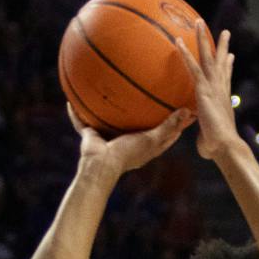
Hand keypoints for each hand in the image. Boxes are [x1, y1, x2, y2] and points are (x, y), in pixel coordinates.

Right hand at [69, 103, 190, 179]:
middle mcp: (126, 142)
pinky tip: (70, 101)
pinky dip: (75, 114)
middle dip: (142, 113)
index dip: (174, 123)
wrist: (101, 166)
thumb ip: (169, 126)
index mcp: (143, 147)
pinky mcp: (91, 136)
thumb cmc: (128, 154)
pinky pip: (81, 122)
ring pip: (107, 121)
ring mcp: (107, 139)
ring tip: (107, 92)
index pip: (163, 134)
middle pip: (136, 125)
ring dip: (106, 110)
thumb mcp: (152, 139)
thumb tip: (188, 111)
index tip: (182, 108)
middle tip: (150, 94)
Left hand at [174, 20, 238, 160]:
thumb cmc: (216, 148)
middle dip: (222, 46)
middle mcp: (221, 88)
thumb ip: (205, 136)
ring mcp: (213, 86)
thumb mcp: (209, 138)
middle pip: (221, 62)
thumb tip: (202, 145)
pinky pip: (192, 67)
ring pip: (208, 57)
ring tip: (199, 22)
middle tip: (225, 32)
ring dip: (203, 39)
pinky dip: (185, 53)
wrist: (224, 145)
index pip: (226, 78)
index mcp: (223, 98)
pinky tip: (178, 41)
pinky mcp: (203, 89)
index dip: (228, 66)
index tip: (231, 56)